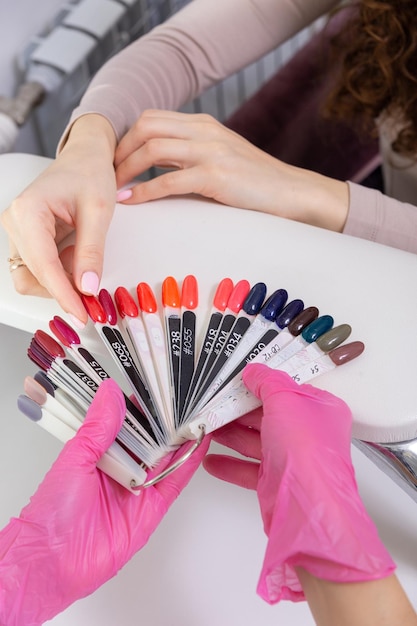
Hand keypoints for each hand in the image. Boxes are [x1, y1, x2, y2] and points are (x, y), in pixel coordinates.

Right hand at [0, 115, 117, 325]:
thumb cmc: (90, 173)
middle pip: (32, 277)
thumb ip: (92, 251)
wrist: (85, 157)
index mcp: (28, 211)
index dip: (63, 295)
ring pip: (32, 277)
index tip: (82, 315)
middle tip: (93, 299)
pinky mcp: (26, 239)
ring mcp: (17, 232)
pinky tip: (76, 257)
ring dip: (60, 282)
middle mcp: (14, 222)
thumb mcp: (99, 211)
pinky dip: (60, 273)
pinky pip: (38, 269)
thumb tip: (87, 288)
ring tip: (85, 263)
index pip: (44, 266)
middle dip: (62, 291)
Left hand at [0, 379, 209, 625]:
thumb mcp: (76, 458)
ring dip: (182, 436)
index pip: (126, 421)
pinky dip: (188, 463)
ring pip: (166, 456)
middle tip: (187, 393)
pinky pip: (174, 482)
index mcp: (99, 453)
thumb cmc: (53, 511)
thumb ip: (98, 427)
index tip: (157, 383)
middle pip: (150, 437)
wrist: (53, 563)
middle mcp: (121, 468)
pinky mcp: (152, 508)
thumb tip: (111, 391)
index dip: (142, 404)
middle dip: (167, 418)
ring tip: (199, 411)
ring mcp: (139, 488)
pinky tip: (199, 443)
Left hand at [114, 109, 348, 230]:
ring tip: (112, 189)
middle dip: (119, 150)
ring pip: (153, 149)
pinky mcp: (217, 175)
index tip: (113, 162)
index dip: (126, 139)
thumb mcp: (220, 161)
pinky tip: (131, 201)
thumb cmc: (256, 184)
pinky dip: (145, 191)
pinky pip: (169, 180)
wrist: (294, 194)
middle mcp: (205, 131)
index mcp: (204, 125)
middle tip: (106, 175)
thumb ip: (190, 160)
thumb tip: (155, 174)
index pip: (152, 119)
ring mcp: (211, 150)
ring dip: (126, 169)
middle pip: (146, 127)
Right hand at [204, 365, 394, 602]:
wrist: (307, 507)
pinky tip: (208, 459)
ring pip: (256, 441)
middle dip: (239, 409)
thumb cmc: (303, 446)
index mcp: (320, 409)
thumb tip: (253, 371)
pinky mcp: (276, 482)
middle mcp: (308, 434)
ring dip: (230, 433)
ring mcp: (292, 460)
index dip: (264, 382)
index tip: (237, 376)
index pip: (289, 389)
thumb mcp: (285, 399)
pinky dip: (229, 464)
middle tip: (211, 400)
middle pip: (269, 415)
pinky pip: (249, 468)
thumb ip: (267, 381)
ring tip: (204, 425)